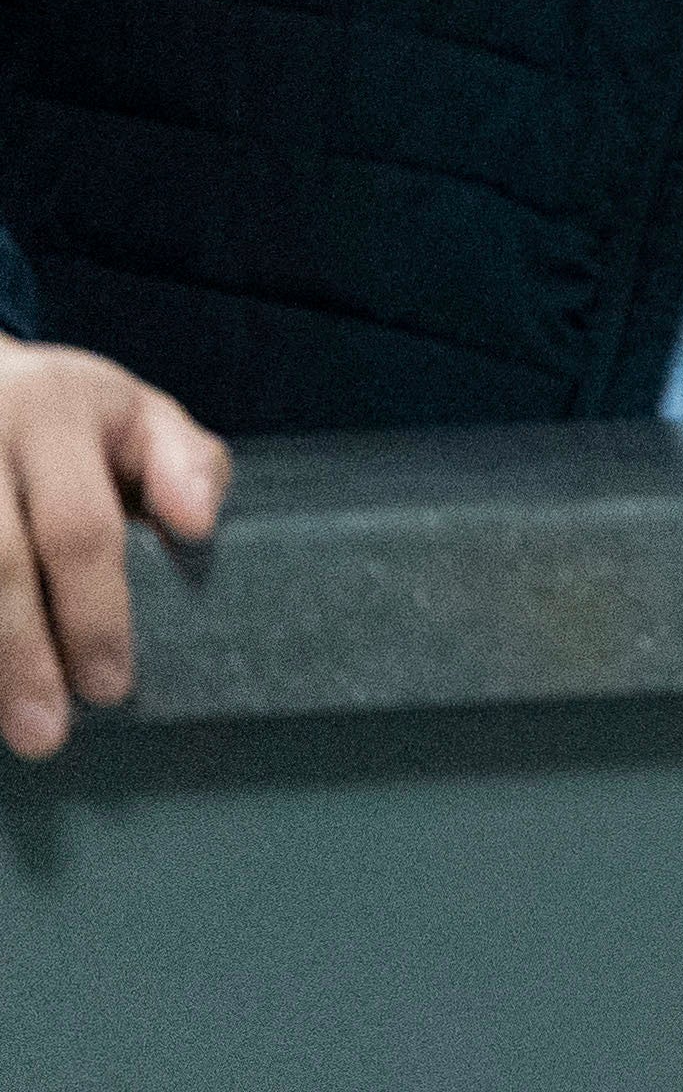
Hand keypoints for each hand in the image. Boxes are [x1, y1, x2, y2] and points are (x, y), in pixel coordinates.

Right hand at [0, 336, 223, 759]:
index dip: (95, 613)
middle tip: (47, 734)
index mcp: (51, 410)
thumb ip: (185, 464)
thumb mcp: (135, 418)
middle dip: (21, 656)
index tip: (111, 686)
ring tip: (5, 729)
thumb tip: (200, 521)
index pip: (78, 527)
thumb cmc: (65, 420)